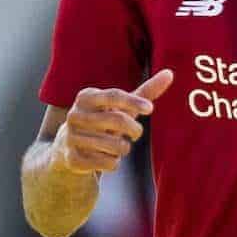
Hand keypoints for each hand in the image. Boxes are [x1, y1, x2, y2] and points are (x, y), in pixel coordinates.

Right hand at [52, 69, 173, 175]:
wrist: (67, 148)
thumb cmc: (103, 121)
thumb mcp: (121, 106)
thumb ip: (145, 92)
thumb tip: (170, 73)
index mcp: (86, 97)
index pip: (114, 95)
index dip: (134, 102)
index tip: (150, 109)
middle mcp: (74, 114)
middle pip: (118, 120)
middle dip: (135, 130)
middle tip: (136, 133)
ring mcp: (70, 137)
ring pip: (115, 145)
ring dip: (124, 149)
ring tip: (117, 146)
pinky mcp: (72, 158)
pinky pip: (107, 163)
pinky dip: (113, 163)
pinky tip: (104, 158)